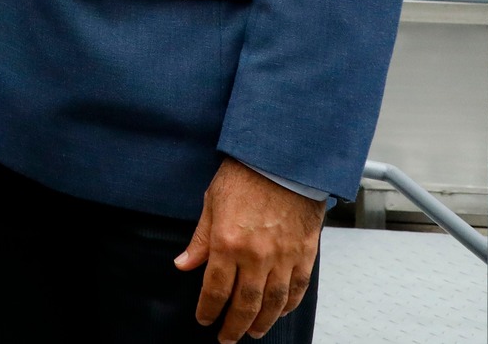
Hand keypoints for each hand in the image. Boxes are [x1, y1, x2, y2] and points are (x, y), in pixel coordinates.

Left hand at [176, 157, 325, 341]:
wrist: (282, 162)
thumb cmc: (244, 177)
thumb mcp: (211, 203)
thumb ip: (200, 240)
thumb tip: (183, 265)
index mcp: (227, 243)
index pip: (215, 289)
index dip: (209, 309)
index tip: (204, 319)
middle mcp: (256, 256)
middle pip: (245, 303)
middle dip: (234, 325)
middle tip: (227, 337)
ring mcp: (283, 257)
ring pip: (273, 302)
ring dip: (262, 322)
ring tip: (253, 332)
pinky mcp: (304, 254)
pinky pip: (297, 288)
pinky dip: (288, 305)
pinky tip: (279, 312)